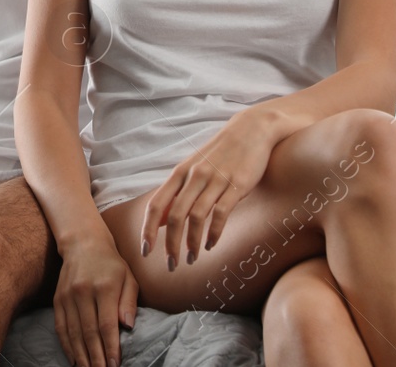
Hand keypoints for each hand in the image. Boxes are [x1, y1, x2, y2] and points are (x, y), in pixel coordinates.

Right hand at [53, 233, 137, 366]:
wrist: (83, 243)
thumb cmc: (111, 264)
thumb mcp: (128, 278)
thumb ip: (129, 302)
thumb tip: (128, 326)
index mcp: (104, 287)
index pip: (107, 325)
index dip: (111, 348)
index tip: (115, 365)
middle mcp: (83, 292)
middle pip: (89, 333)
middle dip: (96, 358)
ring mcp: (68, 296)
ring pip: (73, 333)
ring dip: (81, 356)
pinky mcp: (58, 299)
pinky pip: (61, 327)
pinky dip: (67, 345)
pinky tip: (74, 359)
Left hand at [141, 111, 273, 268]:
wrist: (251, 130)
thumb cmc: (220, 153)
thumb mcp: (193, 169)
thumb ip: (176, 193)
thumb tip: (159, 220)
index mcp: (180, 173)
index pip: (156, 204)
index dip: (148, 229)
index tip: (145, 251)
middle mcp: (194, 176)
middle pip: (175, 216)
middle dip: (170, 244)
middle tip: (170, 266)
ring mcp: (215, 180)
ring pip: (196, 217)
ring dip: (191, 243)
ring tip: (190, 259)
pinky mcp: (236, 185)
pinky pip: (220, 213)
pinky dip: (214, 233)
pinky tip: (210, 244)